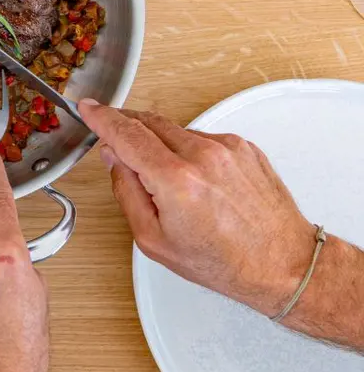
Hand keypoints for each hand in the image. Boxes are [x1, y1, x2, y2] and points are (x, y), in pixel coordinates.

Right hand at [82, 100, 316, 316]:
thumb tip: (114, 158)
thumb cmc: (223, 261)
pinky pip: (201, 138)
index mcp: (176, 181)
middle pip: (148, 123)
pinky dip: (189, 151)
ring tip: (169, 180)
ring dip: (160, 143)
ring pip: (174, 130)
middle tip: (115, 141)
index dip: (101, 117)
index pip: (126, 134)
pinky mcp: (244, 146)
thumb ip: (127, 192)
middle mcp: (203, 156)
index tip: (88, 108)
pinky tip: (197, 180)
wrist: (284, 263)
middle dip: (126, 127)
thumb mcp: (154, 241)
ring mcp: (227, 148)